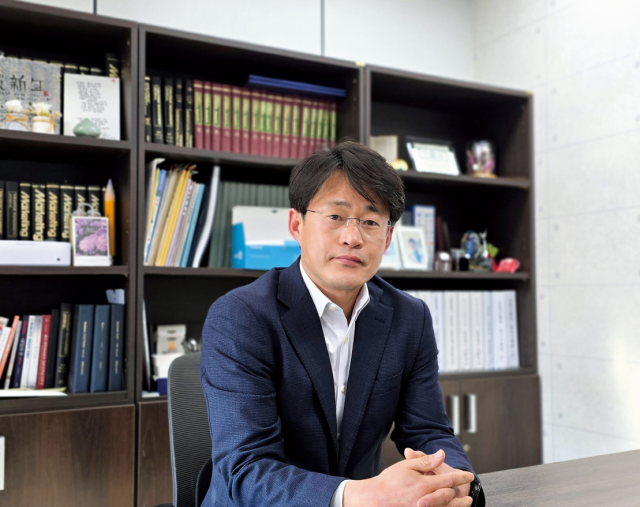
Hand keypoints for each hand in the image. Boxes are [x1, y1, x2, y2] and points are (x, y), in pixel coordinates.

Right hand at [343, 450, 473, 506]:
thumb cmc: (388, 482)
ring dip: (457, 506)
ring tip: (465, 504)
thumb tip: (442, 454)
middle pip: (449, 497)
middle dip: (461, 495)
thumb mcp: (406, 466)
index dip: (461, 477)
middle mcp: (425, 501)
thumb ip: (426, 461)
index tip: (468, 476)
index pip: (449, 480)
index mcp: (424, 485)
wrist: (373, 499)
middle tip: (469, 493)